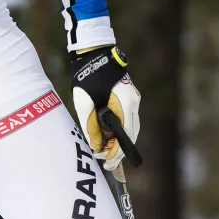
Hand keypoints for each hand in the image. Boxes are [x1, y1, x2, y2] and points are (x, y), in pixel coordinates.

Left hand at [70, 44, 140, 170]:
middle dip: (120, 151)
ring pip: (130, 127)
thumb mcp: (85, 105)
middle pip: (131, 134)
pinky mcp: (128, 97)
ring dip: (120, 141)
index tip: (108, 164)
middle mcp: (133, 102)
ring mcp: (133, 99)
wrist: (92, 54)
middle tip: (108, 165)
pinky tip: (109, 138)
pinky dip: (119, 131)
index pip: (126, 135)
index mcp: (125, 103)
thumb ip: (91, 127)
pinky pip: (127, 119)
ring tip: (107, 154)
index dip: (116, 152)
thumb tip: (96, 146)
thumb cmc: (86, 78)